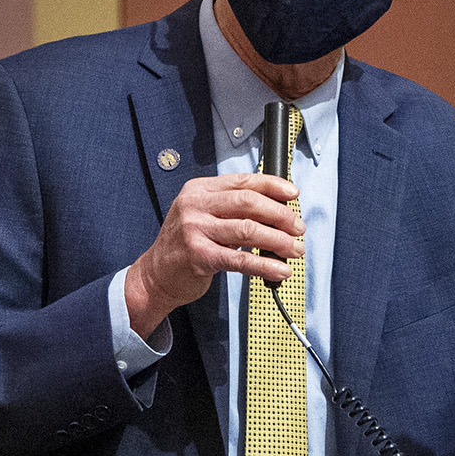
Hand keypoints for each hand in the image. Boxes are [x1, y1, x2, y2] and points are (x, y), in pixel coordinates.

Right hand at [125, 173, 303, 337]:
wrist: (157, 274)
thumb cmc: (186, 245)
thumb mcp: (204, 216)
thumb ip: (232, 209)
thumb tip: (277, 210)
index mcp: (199, 190)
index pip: (243, 181)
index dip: (273, 186)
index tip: (293, 194)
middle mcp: (195, 205)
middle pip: (249, 202)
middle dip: (280, 215)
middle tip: (298, 228)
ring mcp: (194, 230)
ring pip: (248, 230)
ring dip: (278, 241)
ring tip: (295, 249)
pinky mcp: (199, 256)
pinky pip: (240, 260)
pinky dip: (265, 265)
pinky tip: (280, 270)